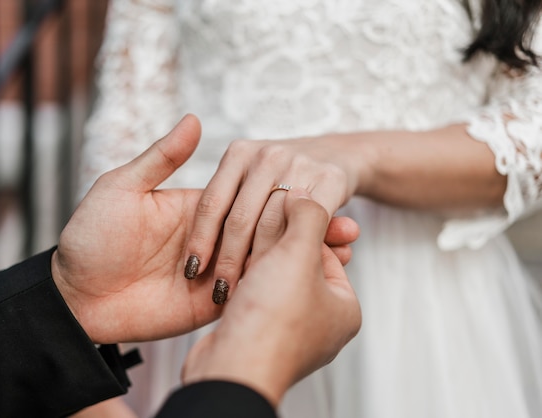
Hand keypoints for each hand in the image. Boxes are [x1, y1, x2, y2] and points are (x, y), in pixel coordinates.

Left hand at [51, 115, 359, 343]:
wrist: (74, 298)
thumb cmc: (92, 237)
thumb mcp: (122, 189)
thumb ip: (161, 159)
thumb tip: (194, 118)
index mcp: (196, 207)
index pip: (250, 198)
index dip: (283, 198)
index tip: (316, 192)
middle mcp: (212, 237)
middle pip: (267, 229)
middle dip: (305, 227)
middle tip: (345, 225)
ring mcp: (214, 271)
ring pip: (266, 261)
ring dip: (303, 255)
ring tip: (345, 250)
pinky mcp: (210, 305)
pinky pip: (251, 293)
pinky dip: (281, 286)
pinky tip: (315, 279)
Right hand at [182, 188, 361, 406]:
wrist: (231, 368)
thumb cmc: (272, 321)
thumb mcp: (299, 255)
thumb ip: (308, 217)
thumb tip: (303, 194)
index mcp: (343, 307)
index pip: (326, 249)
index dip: (303, 224)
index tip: (284, 206)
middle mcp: (319, 319)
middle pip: (299, 261)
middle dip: (278, 239)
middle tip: (262, 219)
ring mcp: (286, 326)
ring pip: (273, 275)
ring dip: (256, 255)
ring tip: (242, 239)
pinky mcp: (256, 329)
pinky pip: (253, 291)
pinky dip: (242, 275)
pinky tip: (229, 265)